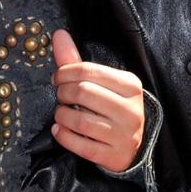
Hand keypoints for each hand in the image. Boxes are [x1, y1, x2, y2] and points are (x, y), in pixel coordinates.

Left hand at [50, 29, 144, 172]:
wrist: (133, 143)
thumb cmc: (112, 107)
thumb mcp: (101, 82)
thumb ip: (77, 60)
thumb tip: (58, 34)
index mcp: (130, 85)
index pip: (89, 71)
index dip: (65, 72)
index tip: (57, 77)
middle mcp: (131, 109)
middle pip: (83, 92)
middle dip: (63, 93)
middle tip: (60, 95)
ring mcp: (125, 135)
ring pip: (80, 120)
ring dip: (61, 115)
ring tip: (60, 113)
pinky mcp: (115, 156)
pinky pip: (81, 145)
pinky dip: (64, 136)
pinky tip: (58, 130)